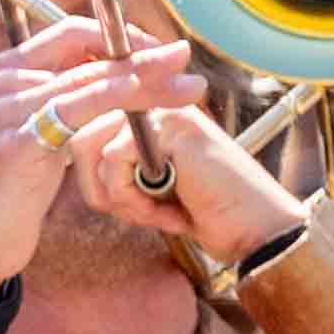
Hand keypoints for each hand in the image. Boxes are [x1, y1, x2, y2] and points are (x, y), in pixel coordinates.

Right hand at [0, 20, 190, 300]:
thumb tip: (112, 83)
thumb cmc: (9, 192)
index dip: (121, 38)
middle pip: (86, 52)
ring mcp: (7, 109)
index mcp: (4, 70)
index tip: (160, 52)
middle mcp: (2, 80)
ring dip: (146, 81)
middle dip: (144, 55)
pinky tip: (145, 102)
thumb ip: (62, 104)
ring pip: (90, 81)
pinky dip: (115, 102)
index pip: (72, 33)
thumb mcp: (36, 135)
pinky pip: (78, 112)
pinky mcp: (17, 143)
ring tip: (188, 87)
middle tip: (185, 58)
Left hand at [53, 66, 312, 268]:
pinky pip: (114, 160)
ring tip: (156, 210)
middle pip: (80, 137)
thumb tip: (79, 162)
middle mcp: (157, 103)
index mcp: (153, 113)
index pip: (87, 130)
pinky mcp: (171, 127)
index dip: (94, 179)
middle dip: (100, 189)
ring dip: (117, 195)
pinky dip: (131, 197)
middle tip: (142, 211)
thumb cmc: (205, 213)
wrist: (254, 229)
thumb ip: (118, 168)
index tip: (136, 205)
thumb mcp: (150, 188)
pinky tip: (165, 210)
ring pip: (92, 147)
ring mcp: (165, 110)